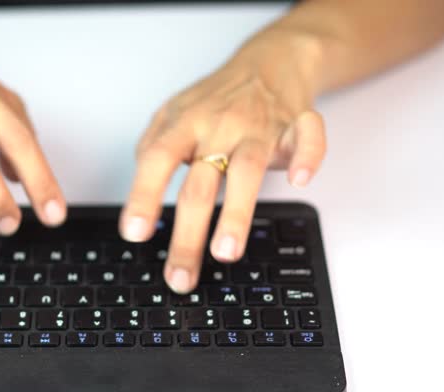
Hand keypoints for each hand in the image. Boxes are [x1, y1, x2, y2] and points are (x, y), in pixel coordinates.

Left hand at [120, 31, 326, 292]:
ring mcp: (259, 126)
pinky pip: (308, 136)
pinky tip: (299, 181)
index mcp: (184, 124)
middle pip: (199, 184)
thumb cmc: (216, 98)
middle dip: (188, 235)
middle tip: (179, 277)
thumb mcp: (171, 114)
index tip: (134, 233)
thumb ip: (152, 149)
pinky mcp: (296, 125)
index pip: (157, 161)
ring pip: (247, 170)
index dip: (143, 196)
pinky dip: (309, 156)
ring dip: (236, 213)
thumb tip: (141, 195)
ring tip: (225, 253)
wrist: (269, 61)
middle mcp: (219, 126)